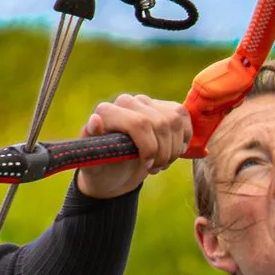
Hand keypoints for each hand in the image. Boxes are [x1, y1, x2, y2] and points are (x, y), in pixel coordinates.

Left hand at [75, 93, 191, 199]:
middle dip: (163, 152)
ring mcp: (146, 103)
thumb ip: (90, 144)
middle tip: (153, 169)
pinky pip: (183, 117)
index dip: (150, 147)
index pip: (139, 123)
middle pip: (160, 123)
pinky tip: (172, 151)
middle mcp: (126, 102)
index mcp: (107, 112)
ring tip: (161, 163)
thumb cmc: (103, 170)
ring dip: (174, 148)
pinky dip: (183, 139)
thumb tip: (95, 120)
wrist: (115, 172)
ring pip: (174, 120)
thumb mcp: (93, 164)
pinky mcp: (163, 107)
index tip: (147, 165)